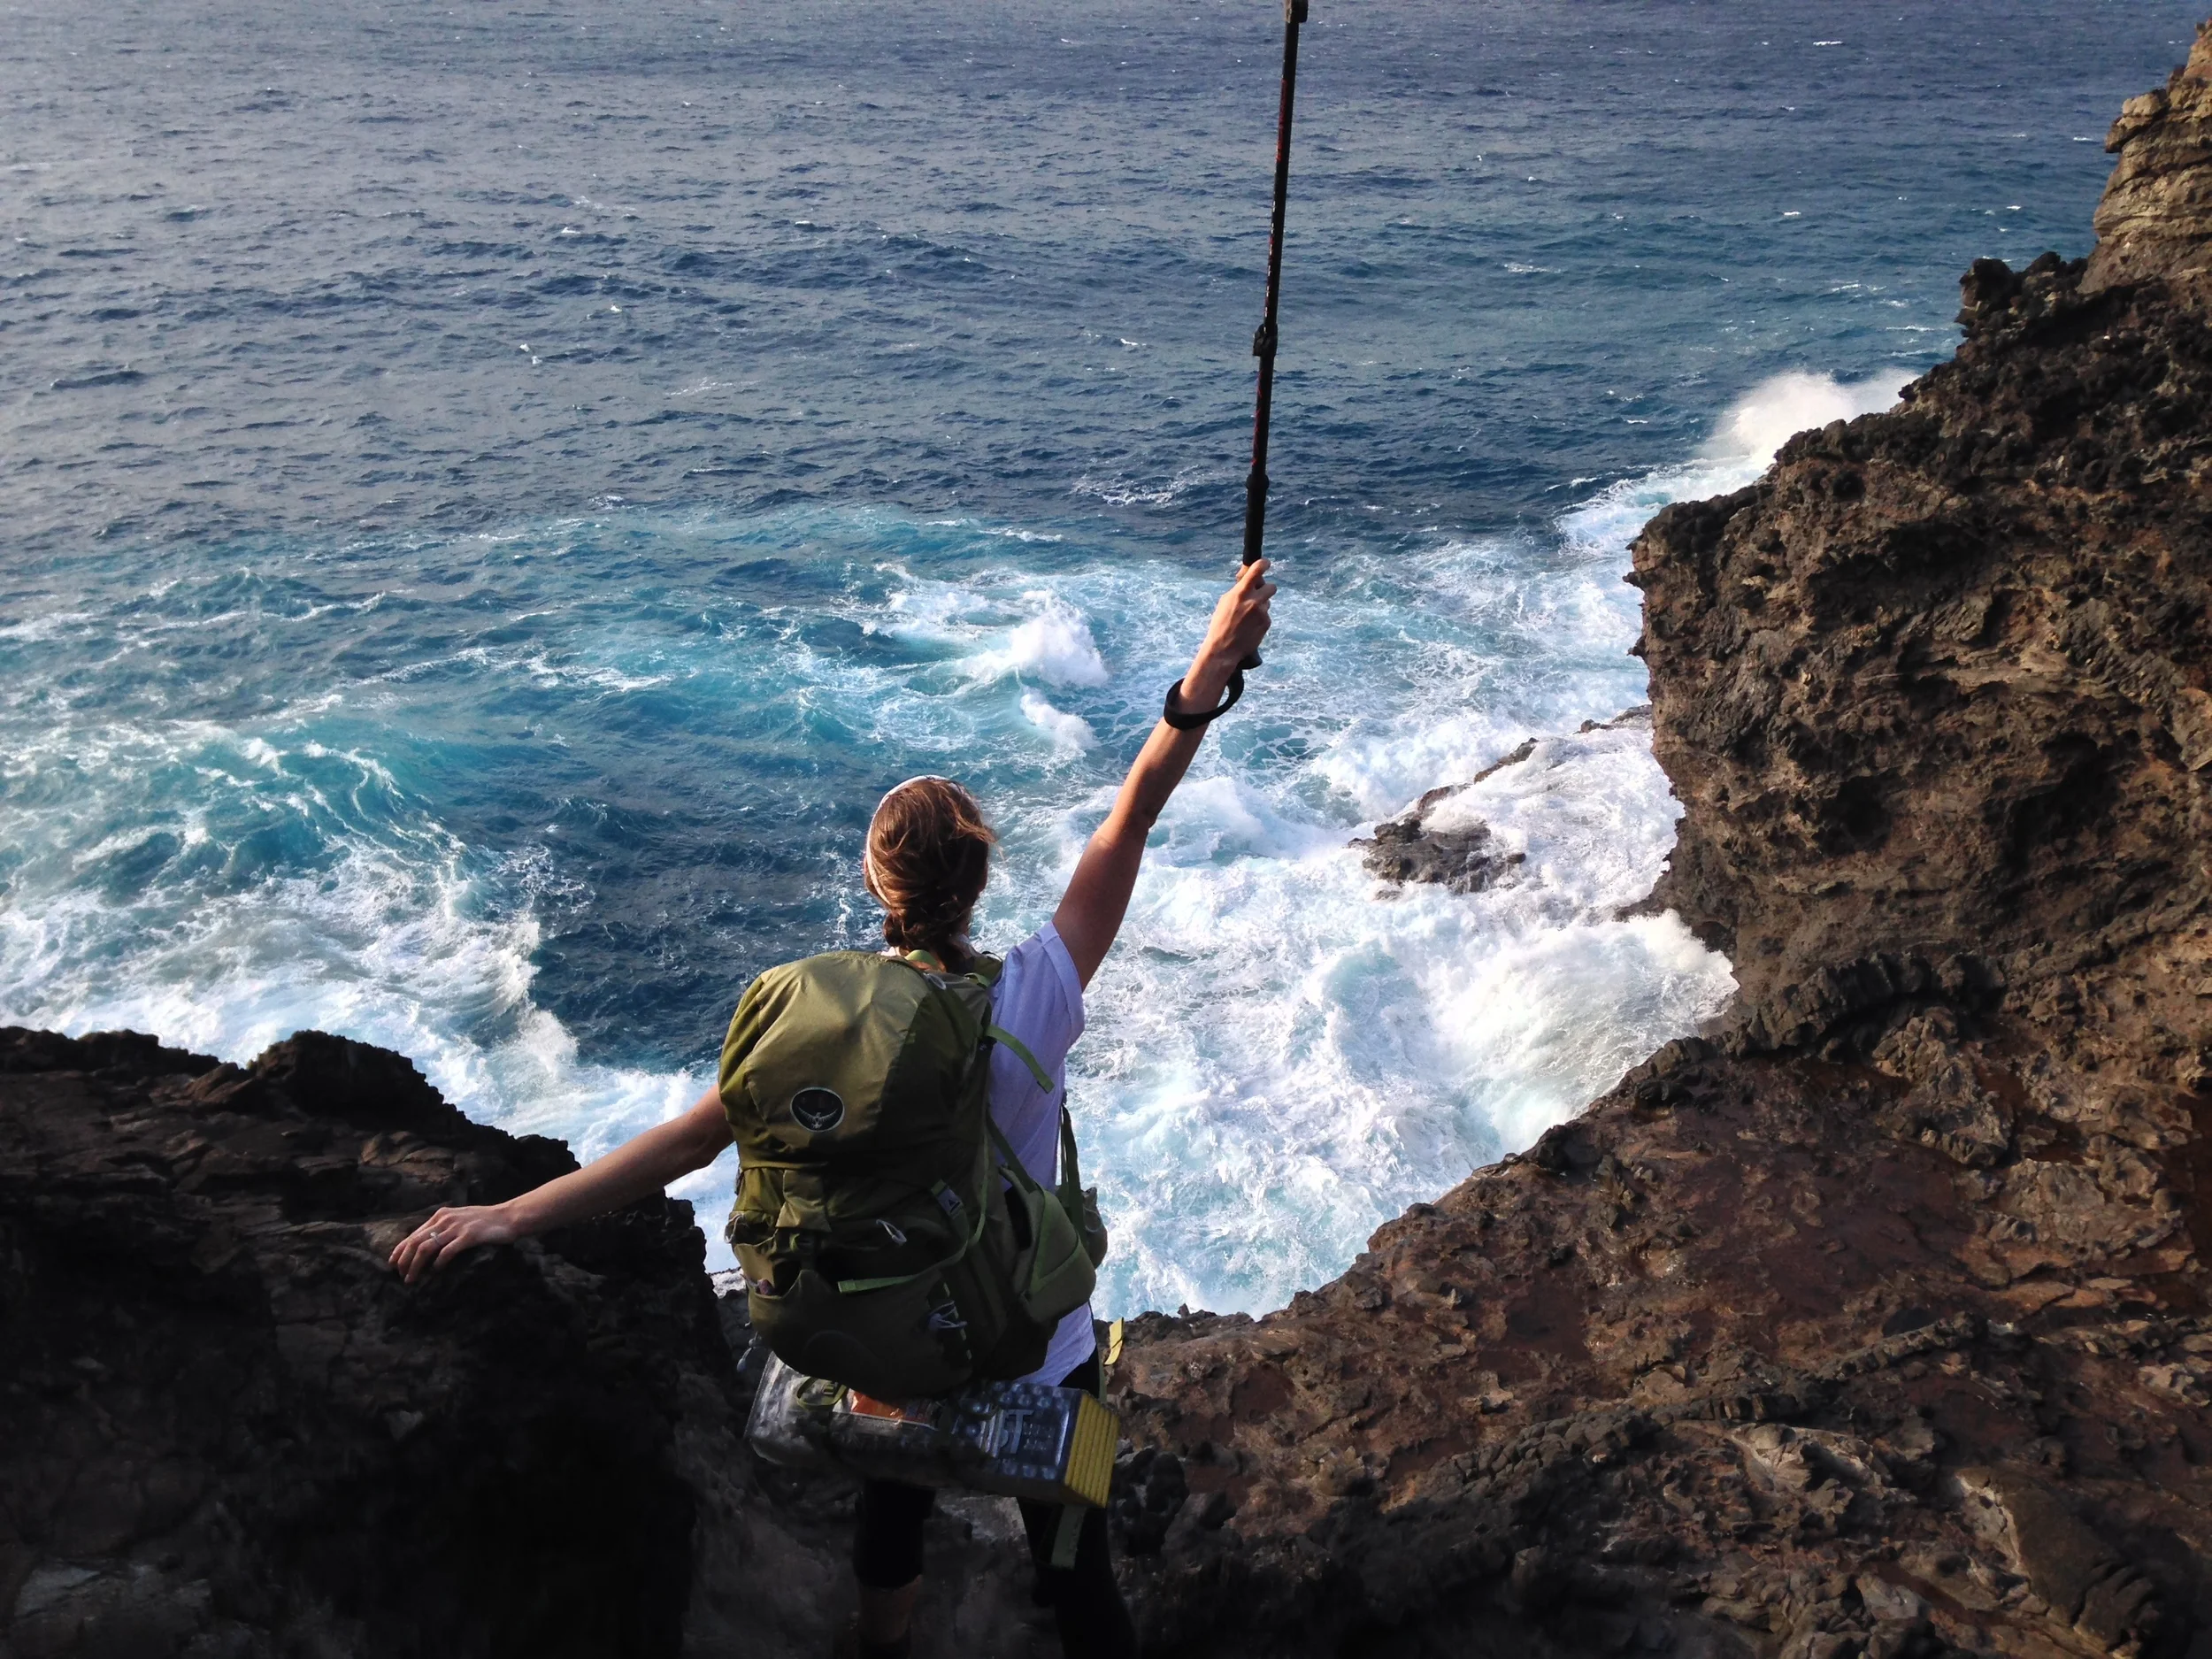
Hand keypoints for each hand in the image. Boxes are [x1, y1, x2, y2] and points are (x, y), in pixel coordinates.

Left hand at [390, 1204, 518, 1283]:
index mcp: (441, 1215)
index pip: (414, 1234)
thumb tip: (425, 1245)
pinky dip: (438, 1262)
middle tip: (401, 1276)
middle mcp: (446, 1219)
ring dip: (416, 1266)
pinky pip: (447, 1251)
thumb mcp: (459, 1219)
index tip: (392, 1264)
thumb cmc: (485, 1221)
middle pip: (416, 1242)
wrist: (509, 1217)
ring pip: (427, 1247)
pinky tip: (435, 1271)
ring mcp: (457, 1227)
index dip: (400, 1250)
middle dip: (405, 1261)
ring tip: (412, 1279)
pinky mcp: (469, 1236)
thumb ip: (443, 1228)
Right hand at [1181, 558, 1275, 709]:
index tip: (1266, 563)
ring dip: (1262, 605)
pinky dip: (1260, 619)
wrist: (1224, 648)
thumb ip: (1239, 590)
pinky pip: (1267, 615)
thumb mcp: (1225, 602)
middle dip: (1266, 589)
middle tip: (1259, 594)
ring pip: (1268, 602)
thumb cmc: (1221, 624)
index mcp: (1241, 592)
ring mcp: (1262, 612)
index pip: (1257, 570)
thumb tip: (1248, 578)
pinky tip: (1250, 627)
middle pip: (1271, 586)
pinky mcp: (1267, 623)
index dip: (1264, 564)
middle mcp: (1254, 600)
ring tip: (1248, 617)